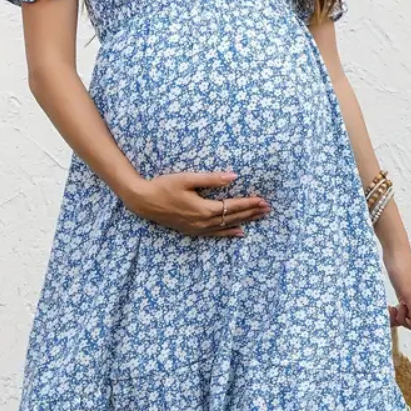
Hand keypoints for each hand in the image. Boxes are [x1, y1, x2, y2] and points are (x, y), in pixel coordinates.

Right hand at [122, 171, 270, 236]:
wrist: (143, 202)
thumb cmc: (164, 186)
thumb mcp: (188, 178)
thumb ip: (212, 179)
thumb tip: (234, 177)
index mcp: (204, 208)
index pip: (233, 205)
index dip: (249, 202)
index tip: (263, 200)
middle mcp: (203, 222)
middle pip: (233, 217)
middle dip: (251, 212)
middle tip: (267, 208)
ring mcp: (198, 228)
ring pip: (227, 226)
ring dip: (244, 221)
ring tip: (259, 217)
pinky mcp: (192, 231)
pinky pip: (215, 234)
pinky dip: (229, 233)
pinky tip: (239, 232)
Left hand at [384, 246, 410, 334]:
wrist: (394, 252)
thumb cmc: (402, 270)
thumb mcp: (407, 293)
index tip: (406, 319)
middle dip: (405, 321)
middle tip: (397, 310)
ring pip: (407, 318)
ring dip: (398, 317)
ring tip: (391, 308)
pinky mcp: (403, 296)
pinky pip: (402, 311)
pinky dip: (395, 312)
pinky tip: (390, 308)